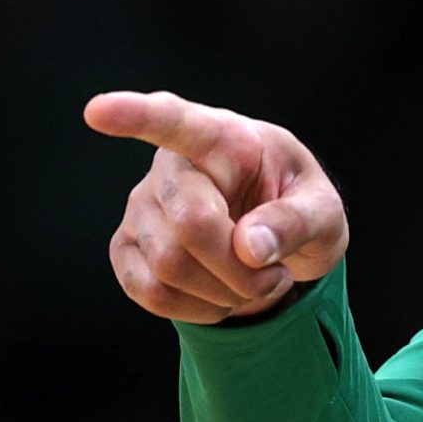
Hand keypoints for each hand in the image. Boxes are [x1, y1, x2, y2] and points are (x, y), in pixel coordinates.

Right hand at [84, 90, 349, 323]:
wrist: (274, 240)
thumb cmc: (296, 209)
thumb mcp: (325, 212)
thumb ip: (297, 222)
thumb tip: (249, 247)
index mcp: (221, 137)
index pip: (173, 121)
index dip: (134, 116)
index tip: (98, 112)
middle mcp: (170, 167)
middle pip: (190, 223)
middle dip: (240, 269)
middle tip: (275, 277)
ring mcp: (141, 207)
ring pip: (169, 266)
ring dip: (225, 294)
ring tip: (252, 282)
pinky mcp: (126, 249)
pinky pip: (149, 292)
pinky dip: (197, 309)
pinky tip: (219, 297)